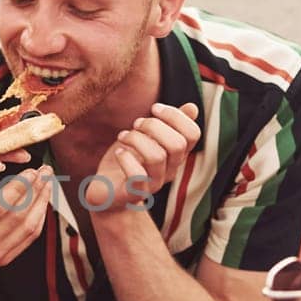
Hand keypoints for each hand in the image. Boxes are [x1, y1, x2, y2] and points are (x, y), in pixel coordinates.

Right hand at [0, 166, 54, 275]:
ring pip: (28, 228)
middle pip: (18, 217)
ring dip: (42, 203)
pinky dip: (39, 217)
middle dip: (35, 191)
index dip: (18, 189)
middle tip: (45, 171)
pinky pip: (28, 237)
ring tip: (47, 182)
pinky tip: (42, 200)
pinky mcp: (4, 259)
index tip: (30, 171)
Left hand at [84, 102, 199, 211]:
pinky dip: (126, 158)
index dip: (176, 116)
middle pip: (177, 144)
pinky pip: (137, 175)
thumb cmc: (128, 159)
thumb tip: (192, 108)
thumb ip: (168, 123)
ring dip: (136, 139)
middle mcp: (170, 170)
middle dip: (154, 126)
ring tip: (122, 136)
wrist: (107, 191)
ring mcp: (154, 184)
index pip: (193, 134)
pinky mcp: (134, 193)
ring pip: (156, 157)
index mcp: (176, 155)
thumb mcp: (147, 137)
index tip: (154, 108)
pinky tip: (119, 152)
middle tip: (136, 124)